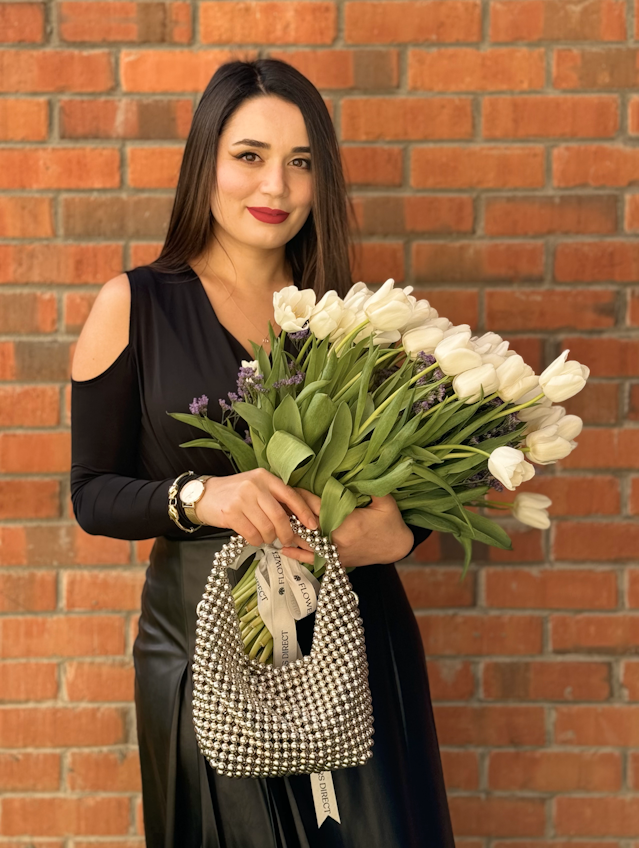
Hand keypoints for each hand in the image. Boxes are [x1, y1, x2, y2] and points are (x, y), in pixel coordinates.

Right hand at [193, 468, 318, 546]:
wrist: (205, 495)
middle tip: (288, 540)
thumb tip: (301, 518)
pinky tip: (255, 538)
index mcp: (265, 477)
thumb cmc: (236, 493)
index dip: (305, 512)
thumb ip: (276, 498)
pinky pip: (252, 534)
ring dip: (270, 538)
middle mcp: (254, 485)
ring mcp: (242, 498)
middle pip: (279, 515)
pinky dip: (257, 540)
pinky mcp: (231, 513)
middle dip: (287, 532)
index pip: (291, 495)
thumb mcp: (257, 487)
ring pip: (266, 527)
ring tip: (267, 538)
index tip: (313, 525)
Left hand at [279, 489, 414, 568]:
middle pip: (307, 525)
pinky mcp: (335, 560)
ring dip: (291, 531)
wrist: (397, 547)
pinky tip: (283, 549)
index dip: (302, 497)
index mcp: (347, 523)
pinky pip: (312, 559)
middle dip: (292, 513)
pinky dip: (297, 555)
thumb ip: (372, 485)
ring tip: (274, 519)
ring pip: (306, 542)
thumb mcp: (386, 501)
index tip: (290, 488)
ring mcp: (335, 552)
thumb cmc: (391, 522)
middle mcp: (337, 540)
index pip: (318, 508)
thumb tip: (363, 466)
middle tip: (275, 502)